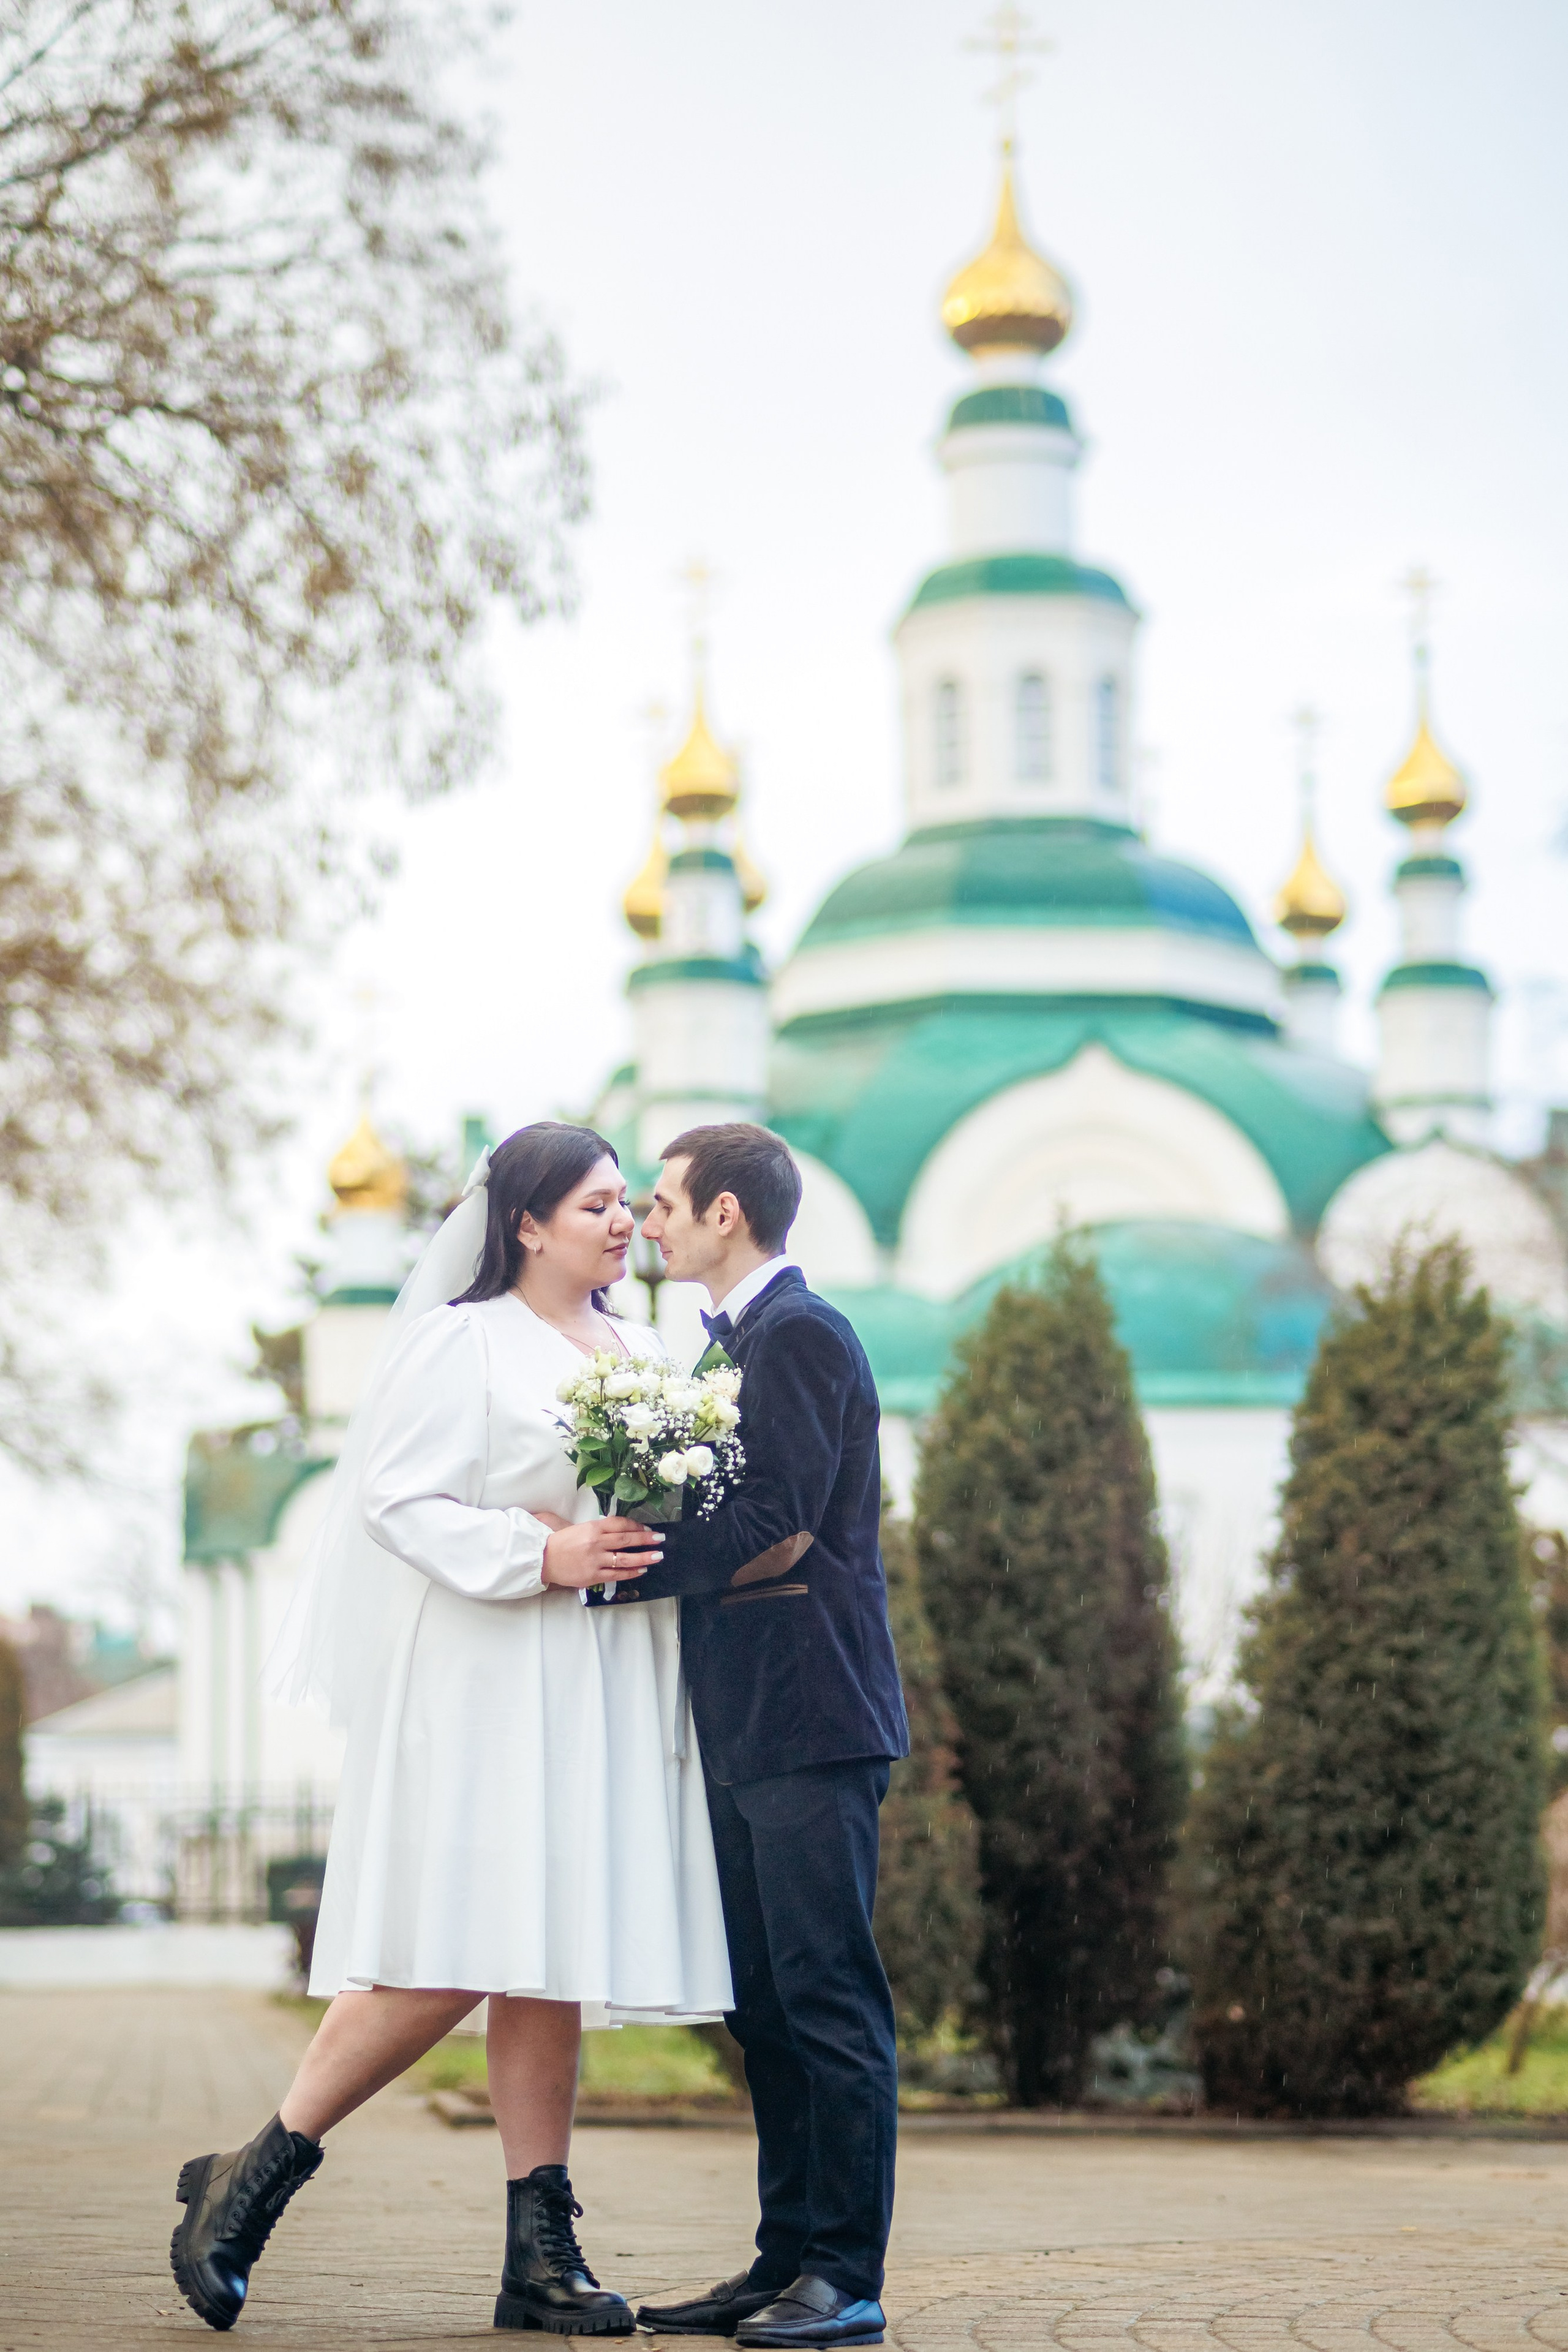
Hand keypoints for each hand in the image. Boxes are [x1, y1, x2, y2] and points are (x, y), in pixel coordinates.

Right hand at [541, 1515, 662, 1588]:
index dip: (636, 1526)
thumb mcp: (583, 1528)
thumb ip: (602, 1528)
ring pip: (625, 1558)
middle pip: (626, 1540)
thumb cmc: (564, 1542)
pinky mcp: (593, 1575)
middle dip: (646, 1540)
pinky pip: (617, 1574)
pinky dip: (631, 1572)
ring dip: (644, 1557)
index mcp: (593, 1527)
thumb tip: (625, 1530)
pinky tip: (642, 1570)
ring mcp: (595, 1560)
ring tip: (657, 1556)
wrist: (544, 1559)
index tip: (648, 1529)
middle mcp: (596, 1542)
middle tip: (661, 1539)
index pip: (620, 1524)